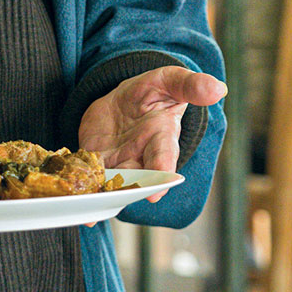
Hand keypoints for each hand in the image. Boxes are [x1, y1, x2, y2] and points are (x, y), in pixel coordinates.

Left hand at [79, 65, 226, 202]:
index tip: (157, 191)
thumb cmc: (153, 91)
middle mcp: (142, 157)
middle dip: (129, 191)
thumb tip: (219, 88)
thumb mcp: (169, 80)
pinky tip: (72, 203)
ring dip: (102, 198)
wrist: (124, 100)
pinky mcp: (97, 163)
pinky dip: (82, 192)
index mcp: (162, 137)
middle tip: (118, 199)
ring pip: (112, 185)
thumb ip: (189, 85)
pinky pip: (90, 180)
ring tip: (89, 211)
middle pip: (138, 179)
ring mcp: (119, 163)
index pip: (164, 157)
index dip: (161, 172)